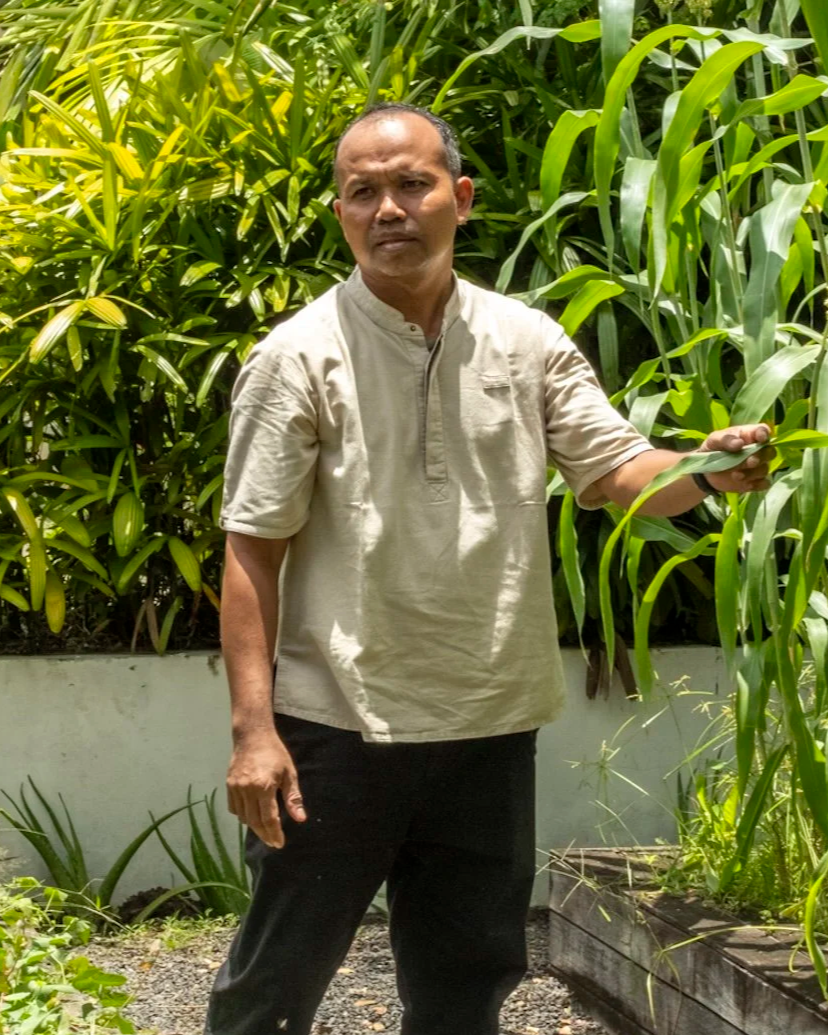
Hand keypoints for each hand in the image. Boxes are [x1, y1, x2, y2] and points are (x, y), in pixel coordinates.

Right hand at [226, 729, 305, 848]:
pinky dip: (243, 815)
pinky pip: (234, 808)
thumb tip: (300, 819)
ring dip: (254, 826)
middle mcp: (247, 789)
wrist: (252, 736)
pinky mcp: (229, 785)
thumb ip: (293, 797)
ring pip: (243, 817)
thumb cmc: (275, 753)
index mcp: (264, 786)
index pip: (269, 818)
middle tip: (273, 842)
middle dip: (265, 835)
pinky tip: (252, 816)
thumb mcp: (289, 773)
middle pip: (255, 821)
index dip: (274, 833)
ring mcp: (236, 788)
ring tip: (265, 830)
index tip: (279, 843)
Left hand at [700, 424, 773, 493]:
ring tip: (736, 475)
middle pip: (769, 452)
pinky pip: (764, 483)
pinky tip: (746, 485)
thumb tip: (739, 443)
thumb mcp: (714, 440)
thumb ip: (726, 439)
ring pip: (765, 469)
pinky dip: (757, 485)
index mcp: (749, 435)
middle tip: (749, 462)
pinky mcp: (755, 480)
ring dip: (752, 473)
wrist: (707, 470)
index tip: (760, 438)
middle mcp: (757, 450)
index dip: (764, 433)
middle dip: (760, 457)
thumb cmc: (713, 448)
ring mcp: (758, 466)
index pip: (762, 430)